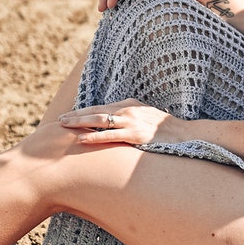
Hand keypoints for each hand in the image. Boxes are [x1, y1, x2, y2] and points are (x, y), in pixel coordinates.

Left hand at [58, 101, 184, 145]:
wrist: (184, 133)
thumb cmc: (165, 129)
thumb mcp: (145, 117)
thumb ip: (130, 118)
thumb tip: (116, 125)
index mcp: (129, 105)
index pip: (101, 107)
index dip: (84, 111)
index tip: (70, 115)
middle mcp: (128, 110)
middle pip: (96, 111)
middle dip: (76, 115)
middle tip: (59, 120)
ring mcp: (131, 121)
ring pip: (99, 120)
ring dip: (80, 123)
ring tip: (64, 126)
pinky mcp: (135, 134)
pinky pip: (110, 135)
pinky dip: (94, 137)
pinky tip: (82, 139)